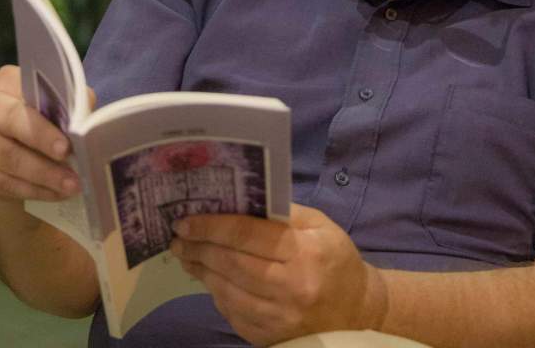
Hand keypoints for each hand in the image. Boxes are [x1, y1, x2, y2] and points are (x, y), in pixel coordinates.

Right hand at [0, 65, 89, 201]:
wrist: (19, 133)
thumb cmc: (47, 108)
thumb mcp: (60, 98)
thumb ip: (72, 103)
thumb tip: (86, 119)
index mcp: (4, 83)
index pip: (19, 109)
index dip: (41, 130)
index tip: (66, 147)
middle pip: (9, 138)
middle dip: (42, 159)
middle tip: (72, 174)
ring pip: (5, 165)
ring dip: (42, 180)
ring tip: (71, 186)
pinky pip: (1, 184)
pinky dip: (32, 191)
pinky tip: (55, 193)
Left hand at [169, 203, 387, 345]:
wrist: (356, 312)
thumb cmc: (336, 259)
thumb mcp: (320, 225)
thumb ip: (284, 212)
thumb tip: (242, 199)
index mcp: (304, 254)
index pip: (248, 236)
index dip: (212, 226)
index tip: (187, 220)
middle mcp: (290, 289)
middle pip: (231, 264)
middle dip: (199, 247)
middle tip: (178, 236)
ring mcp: (278, 318)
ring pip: (226, 291)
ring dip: (200, 270)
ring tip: (185, 254)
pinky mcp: (269, 338)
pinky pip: (231, 313)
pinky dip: (215, 292)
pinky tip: (207, 276)